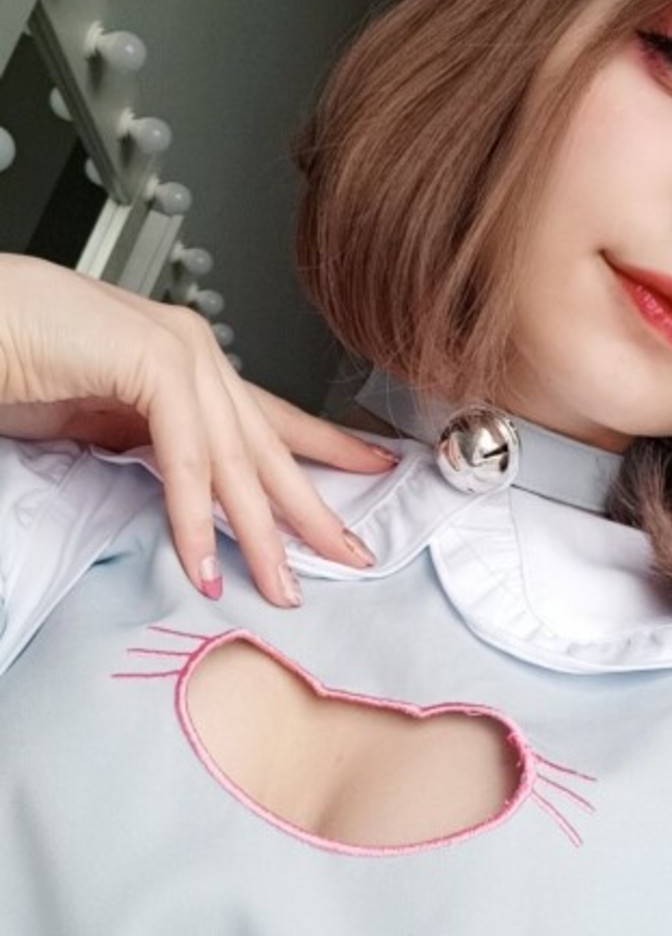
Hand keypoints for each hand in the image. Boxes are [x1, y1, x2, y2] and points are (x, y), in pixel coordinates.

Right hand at [0, 254, 397, 606]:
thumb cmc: (16, 359)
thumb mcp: (102, 420)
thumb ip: (153, 447)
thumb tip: (189, 499)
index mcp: (186, 361)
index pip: (270, 414)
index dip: (325, 445)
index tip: (373, 469)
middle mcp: (193, 350)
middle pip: (268, 444)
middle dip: (311, 507)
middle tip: (350, 554)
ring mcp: (177, 349)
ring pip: (235, 458)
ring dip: (259, 532)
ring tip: (279, 586)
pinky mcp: (150, 360)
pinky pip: (185, 454)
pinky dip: (194, 512)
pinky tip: (202, 558)